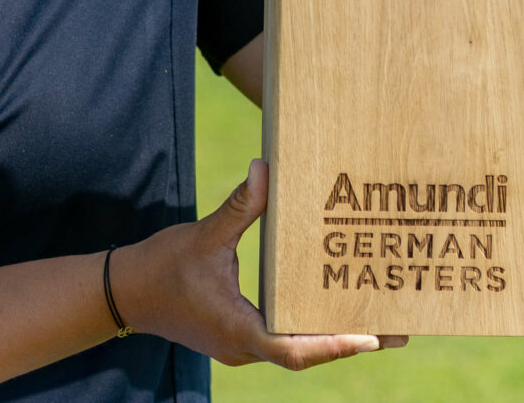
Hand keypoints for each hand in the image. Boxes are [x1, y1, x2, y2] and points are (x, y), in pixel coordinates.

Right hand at [115, 160, 406, 368]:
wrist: (125, 293)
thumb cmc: (162, 266)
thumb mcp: (203, 236)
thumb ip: (238, 207)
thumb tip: (264, 170)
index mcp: (237, 328)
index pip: (292, 350)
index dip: (333, 345)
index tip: (370, 338)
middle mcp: (243, 347)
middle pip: (307, 353)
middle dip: (352, 341)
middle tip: (399, 328)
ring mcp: (241, 347)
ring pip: (298, 350)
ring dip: (336, 338)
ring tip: (381, 323)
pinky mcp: (239, 338)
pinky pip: (284, 340)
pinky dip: (312, 331)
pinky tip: (335, 313)